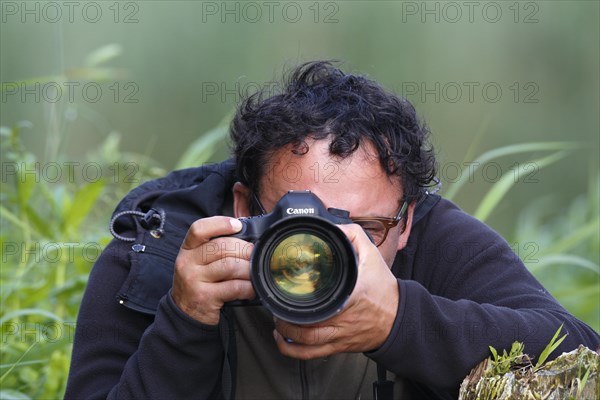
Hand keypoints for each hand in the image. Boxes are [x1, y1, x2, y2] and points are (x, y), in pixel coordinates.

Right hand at [172, 217, 254, 324]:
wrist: (185, 312)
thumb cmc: (199, 282)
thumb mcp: (199, 261)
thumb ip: (215, 247)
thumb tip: (245, 234)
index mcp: (187, 249)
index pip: (199, 229)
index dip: (220, 223)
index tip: (238, 225)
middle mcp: (187, 262)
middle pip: (221, 247)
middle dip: (244, 249)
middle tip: (253, 254)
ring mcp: (194, 280)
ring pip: (230, 266)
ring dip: (248, 268)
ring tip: (253, 272)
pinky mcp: (204, 297)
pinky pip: (234, 287)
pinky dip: (248, 287)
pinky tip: (251, 288)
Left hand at [272, 223, 398, 358]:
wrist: (399, 317)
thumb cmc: (383, 289)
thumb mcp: (372, 256)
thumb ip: (353, 236)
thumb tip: (335, 226)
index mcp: (350, 296)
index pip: (323, 298)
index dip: (302, 298)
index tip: (287, 289)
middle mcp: (343, 318)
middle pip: (308, 327)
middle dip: (286, 319)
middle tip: (276, 306)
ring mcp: (340, 335)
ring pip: (307, 343)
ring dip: (286, 335)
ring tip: (277, 322)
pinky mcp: (339, 346)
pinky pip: (312, 355)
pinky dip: (293, 351)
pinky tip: (283, 340)